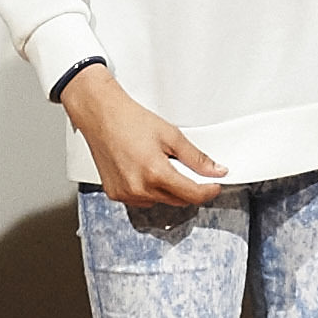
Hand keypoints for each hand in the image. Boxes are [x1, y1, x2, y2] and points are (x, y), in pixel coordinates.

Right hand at [59, 66, 224, 206]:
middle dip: (188, 188)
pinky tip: (144, 171)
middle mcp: (139, 189)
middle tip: (189, 170)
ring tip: (160, 164)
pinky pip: (141, 200)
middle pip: (177, 200)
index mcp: (155, 173)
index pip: (192, 195)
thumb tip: (216, 170)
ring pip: (160, 202)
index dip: (208, 191)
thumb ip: (196, 157)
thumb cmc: (130, 120)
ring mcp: (125, 194)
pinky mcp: (115, 194)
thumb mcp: (171, 135)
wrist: (101, 116)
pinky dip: (149, 191)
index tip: (215, 185)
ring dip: (167, 190)